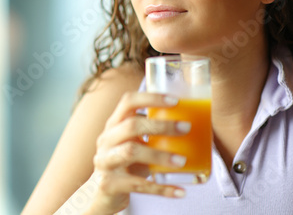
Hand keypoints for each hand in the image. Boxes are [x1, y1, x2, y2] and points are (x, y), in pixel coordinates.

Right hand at [86, 92, 189, 214]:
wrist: (102, 193)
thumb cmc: (126, 164)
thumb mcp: (135, 144)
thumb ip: (151, 133)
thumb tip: (189, 123)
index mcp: (114, 124)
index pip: (128, 102)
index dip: (150, 98)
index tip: (175, 101)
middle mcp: (106, 139)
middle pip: (131, 126)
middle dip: (160, 125)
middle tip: (186, 128)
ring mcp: (105, 161)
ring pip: (131, 152)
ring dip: (159, 155)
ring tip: (182, 161)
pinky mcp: (109, 184)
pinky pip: (138, 185)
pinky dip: (161, 188)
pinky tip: (180, 191)